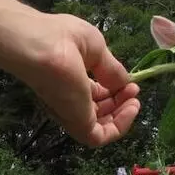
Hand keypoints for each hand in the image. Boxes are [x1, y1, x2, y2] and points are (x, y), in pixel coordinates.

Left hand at [13, 13, 140, 147]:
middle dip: (121, 104)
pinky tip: (130, 108)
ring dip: (122, 117)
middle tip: (134, 92)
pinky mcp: (75, 122)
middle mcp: (70, 99)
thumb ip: (110, 69)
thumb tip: (124, 83)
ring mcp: (71, 112)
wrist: (40, 45)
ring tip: (134, 101)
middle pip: (98, 112)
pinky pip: (99, 136)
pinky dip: (119, 127)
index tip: (131, 83)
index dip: (116, 90)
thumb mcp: (96, 49)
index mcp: (71, 80)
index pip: (94, 94)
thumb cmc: (62, 39)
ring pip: (99, 127)